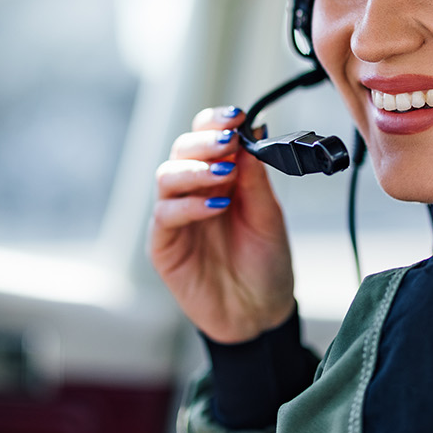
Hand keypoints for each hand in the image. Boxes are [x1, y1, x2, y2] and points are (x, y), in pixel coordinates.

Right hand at [150, 106, 294, 343]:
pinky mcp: (164, 245)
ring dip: (195, 170)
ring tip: (223, 173)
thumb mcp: (269, 217)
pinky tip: (215, 205)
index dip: (216, 122)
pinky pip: (166, 215)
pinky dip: (189, 206)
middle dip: (204, 141)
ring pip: (167, 176)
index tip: (237, 117)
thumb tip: (253, 131)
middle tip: (228, 140)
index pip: (206, 137)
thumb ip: (256, 178)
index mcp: (219, 177)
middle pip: (181, 150)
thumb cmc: (265, 264)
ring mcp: (175, 217)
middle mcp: (192, 191)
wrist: (259, 315)